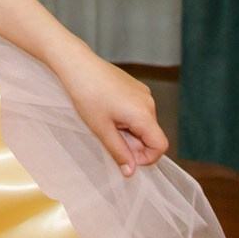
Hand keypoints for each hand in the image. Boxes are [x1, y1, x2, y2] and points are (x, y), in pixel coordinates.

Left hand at [53, 48, 167, 176]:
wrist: (78, 65)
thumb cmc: (87, 95)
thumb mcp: (102, 130)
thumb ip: (119, 152)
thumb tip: (130, 172)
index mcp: (143, 114)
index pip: (160, 146)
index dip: (146, 158)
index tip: (126, 158)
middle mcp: (149, 102)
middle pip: (151, 135)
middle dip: (134, 145)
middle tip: (109, 139)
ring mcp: (143, 93)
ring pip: (144, 124)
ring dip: (129, 132)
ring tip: (106, 124)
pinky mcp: (136, 87)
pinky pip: (139, 111)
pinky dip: (127, 119)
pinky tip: (108, 113)